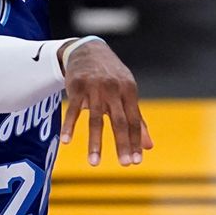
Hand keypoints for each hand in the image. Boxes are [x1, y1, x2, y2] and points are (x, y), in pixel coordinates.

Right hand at [57, 39, 153, 165]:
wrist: (88, 50)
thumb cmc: (112, 77)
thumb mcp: (128, 93)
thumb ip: (137, 120)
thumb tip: (148, 146)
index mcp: (129, 92)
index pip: (134, 121)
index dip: (136, 141)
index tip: (136, 161)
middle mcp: (114, 90)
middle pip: (119, 122)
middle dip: (122, 144)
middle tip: (125, 164)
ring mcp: (95, 88)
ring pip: (96, 119)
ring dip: (95, 143)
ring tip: (94, 163)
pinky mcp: (76, 87)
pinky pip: (73, 110)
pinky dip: (70, 126)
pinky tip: (66, 141)